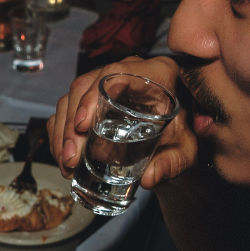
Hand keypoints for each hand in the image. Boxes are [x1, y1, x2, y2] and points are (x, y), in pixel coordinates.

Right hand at [47, 55, 198, 190]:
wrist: (184, 132)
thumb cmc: (188, 133)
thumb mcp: (187, 149)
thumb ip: (173, 162)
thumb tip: (149, 179)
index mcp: (155, 73)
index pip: (115, 72)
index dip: (93, 96)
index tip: (83, 126)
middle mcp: (126, 72)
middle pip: (85, 85)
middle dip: (71, 123)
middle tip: (72, 157)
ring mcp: (106, 84)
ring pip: (71, 97)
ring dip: (63, 131)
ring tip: (67, 163)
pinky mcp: (94, 99)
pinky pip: (67, 109)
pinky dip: (60, 133)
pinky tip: (64, 157)